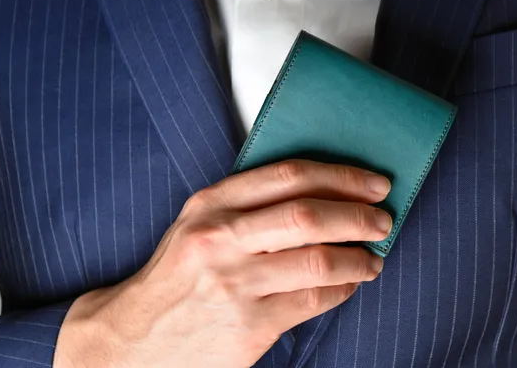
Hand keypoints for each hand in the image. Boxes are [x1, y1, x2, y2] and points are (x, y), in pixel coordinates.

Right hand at [54, 160, 391, 367]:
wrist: (133, 340)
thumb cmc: (177, 277)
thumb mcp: (198, 225)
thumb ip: (248, 203)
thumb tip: (325, 193)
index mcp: (211, 204)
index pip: (289, 175)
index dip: (341, 176)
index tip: (372, 183)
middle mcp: (221, 239)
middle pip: (309, 215)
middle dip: (359, 216)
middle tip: (383, 221)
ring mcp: (235, 284)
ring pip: (320, 261)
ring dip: (359, 258)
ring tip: (372, 259)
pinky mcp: (249, 326)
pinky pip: (314, 301)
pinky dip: (343, 290)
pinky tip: (349, 286)